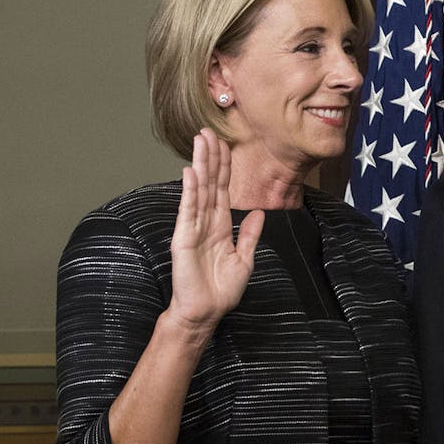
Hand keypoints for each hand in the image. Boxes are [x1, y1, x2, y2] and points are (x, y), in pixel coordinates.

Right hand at [167, 130, 262, 336]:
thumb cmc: (221, 290)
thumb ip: (249, 236)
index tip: (224, 145)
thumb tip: (259, 214)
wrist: (205, 312)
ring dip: (200, 165)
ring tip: (200, 142)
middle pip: (210, 183)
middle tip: (208, 131)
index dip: (224, 167)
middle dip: (210, 157)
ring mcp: (193, 228)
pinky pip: (189, 211)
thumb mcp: (244, 260)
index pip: (223, 190)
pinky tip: (191, 173)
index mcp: (220, 226)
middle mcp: (206, 222)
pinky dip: (191, 192)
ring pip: (199, 191)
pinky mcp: (184, 238)